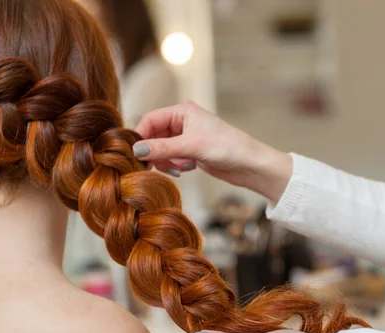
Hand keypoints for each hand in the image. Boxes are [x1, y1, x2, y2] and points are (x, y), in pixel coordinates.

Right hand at [134, 101, 292, 202]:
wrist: (249, 165)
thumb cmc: (227, 147)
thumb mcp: (191, 147)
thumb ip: (162, 149)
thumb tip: (136, 151)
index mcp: (182, 111)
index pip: (150, 120)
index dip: (141, 136)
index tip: (135, 154)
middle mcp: (182, 122)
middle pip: (153, 136)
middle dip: (153, 152)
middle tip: (149, 168)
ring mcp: (186, 138)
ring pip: (161, 150)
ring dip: (165, 161)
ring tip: (179, 168)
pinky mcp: (191, 153)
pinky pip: (171, 159)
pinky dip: (174, 166)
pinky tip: (186, 170)